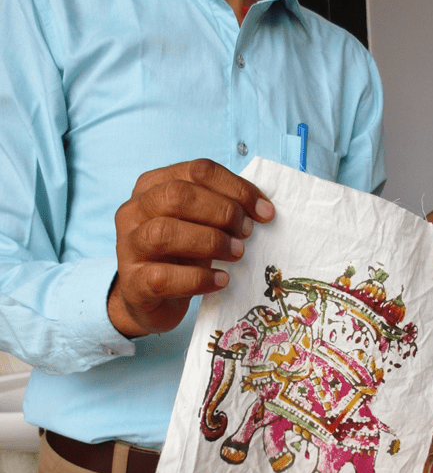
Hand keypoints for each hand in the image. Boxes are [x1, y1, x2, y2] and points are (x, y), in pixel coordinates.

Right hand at [108, 159, 274, 336]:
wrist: (150, 301)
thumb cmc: (180, 257)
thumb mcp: (200, 225)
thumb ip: (222, 210)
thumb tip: (262, 209)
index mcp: (152, 186)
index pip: (197, 171)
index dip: (236, 188)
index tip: (265, 211)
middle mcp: (133, 211)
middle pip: (177, 195)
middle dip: (221, 211)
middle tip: (247, 232)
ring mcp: (128, 247)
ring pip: (165, 232)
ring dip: (210, 242)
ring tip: (237, 254)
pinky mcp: (133, 283)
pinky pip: (164, 277)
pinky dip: (199, 279)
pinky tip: (221, 280)